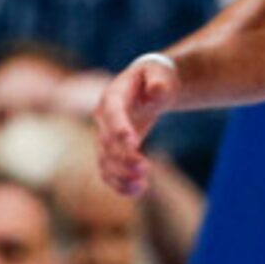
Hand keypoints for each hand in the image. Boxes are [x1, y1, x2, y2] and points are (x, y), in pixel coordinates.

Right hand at [93, 54, 176, 196]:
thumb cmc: (156, 76)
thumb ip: (159, 81)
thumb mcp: (161, 73)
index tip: (132, 143)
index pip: (112, 112)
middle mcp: (103, 117)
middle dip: (123, 157)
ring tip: (142, 184)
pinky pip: (109, 172)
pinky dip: (120, 184)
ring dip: (120, 175)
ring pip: (104, 161)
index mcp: (113, 95)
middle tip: (145, 168)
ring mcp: (105, 136)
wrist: (147, 85)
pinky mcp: (111, 151)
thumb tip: (157, 91)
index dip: (119, 127)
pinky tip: (138, 190)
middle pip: (107, 141)